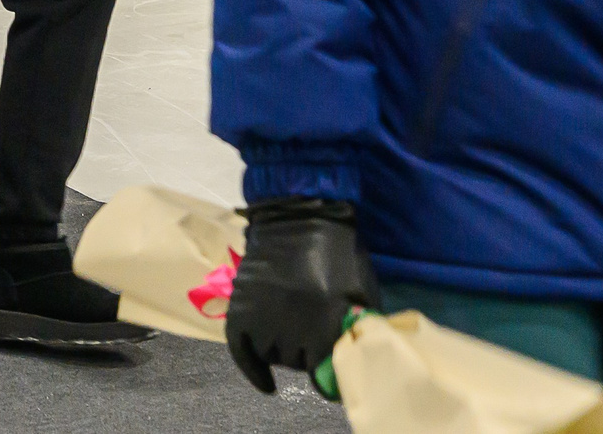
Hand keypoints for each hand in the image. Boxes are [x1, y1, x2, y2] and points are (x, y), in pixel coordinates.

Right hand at [224, 198, 380, 396]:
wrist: (298, 217)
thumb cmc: (338, 253)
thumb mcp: (362, 293)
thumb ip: (358, 330)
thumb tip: (356, 358)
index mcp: (324, 327)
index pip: (326, 376)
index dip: (331, 372)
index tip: (332, 367)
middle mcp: (291, 330)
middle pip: (299, 364)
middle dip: (308, 352)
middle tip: (312, 331)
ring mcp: (262, 320)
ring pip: (274, 357)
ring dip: (284, 349)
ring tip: (292, 328)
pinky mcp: (240, 311)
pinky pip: (242, 353)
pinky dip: (252, 370)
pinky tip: (267, 384)